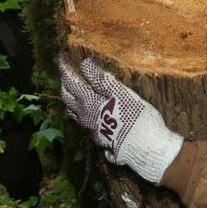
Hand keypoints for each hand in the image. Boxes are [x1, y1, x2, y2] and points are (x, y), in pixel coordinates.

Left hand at [57, 56, 183, 183]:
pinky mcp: (100, 139)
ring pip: (74, 114)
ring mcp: (91, 130)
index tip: (61, 59)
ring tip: (72, 95)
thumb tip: (84, 64)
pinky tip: (89, 116)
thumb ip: (102, 80)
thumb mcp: (122, 94)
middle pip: (68, 99)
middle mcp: (85, 117)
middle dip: (65, 85)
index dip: (65, 69)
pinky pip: (84, 125)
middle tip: (65, 74)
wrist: (145, 149)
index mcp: (89, 102)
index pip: (71, 82)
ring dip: (70, 102)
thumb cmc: (137, 118)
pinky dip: (81, 115)